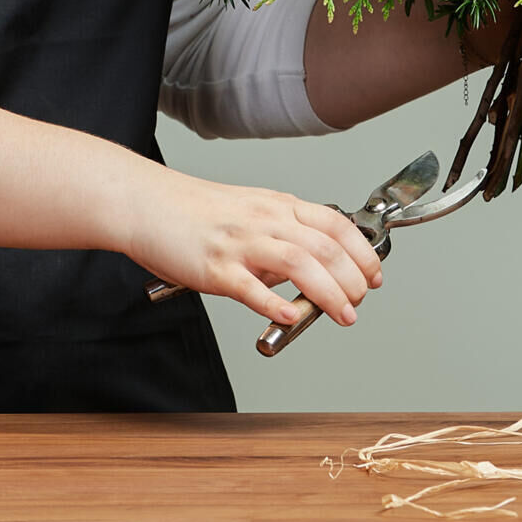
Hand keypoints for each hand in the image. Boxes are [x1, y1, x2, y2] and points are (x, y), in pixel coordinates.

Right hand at [125, 171, 385, 329]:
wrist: (147, 203)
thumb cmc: (193, 212)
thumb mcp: (248, 212)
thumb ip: (279, 238)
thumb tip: (305, 274)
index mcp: (276, 206)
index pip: (334, 223)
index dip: (361, 251)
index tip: (374, 275)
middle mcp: (264, 220)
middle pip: (324, 246)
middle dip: (352, 277)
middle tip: (360, 301)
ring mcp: (239, 243)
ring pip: (298, 263)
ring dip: (328, 292)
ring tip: (344, 315)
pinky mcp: (214, 267)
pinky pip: (250, 287)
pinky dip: (274, 303)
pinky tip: (290, 317)